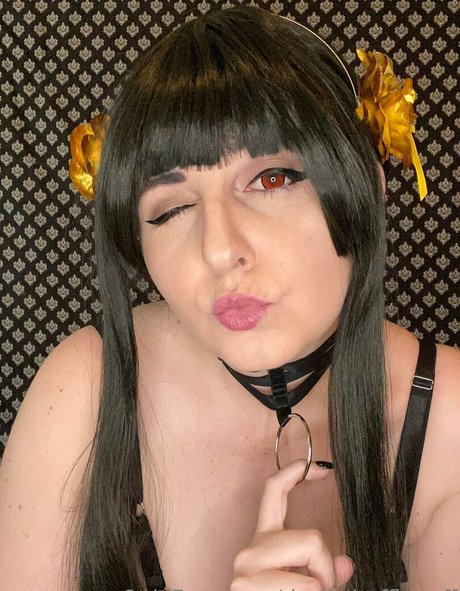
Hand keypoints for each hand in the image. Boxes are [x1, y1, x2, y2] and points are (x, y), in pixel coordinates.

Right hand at [230, 459, 354, 589]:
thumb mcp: (305, 587)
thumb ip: (322, 573)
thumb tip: (346, 565)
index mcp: (264, 541)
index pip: (273, 492)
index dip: (295, 472)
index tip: (320, 467)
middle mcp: (250, 550)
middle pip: (312, 538)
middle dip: (326, 570)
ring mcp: (246, 571)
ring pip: (312, 564)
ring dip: (319, 589)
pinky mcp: (245, 588)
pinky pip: (303, 588)